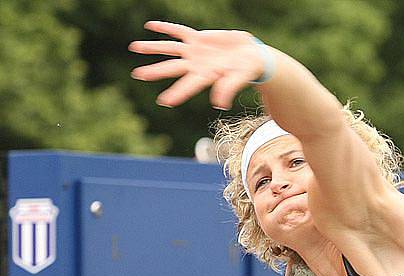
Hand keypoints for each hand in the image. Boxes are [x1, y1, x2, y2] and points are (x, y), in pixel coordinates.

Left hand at [129, 21, 266, 108]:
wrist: (252, 56)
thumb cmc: (247, 71)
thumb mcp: (239, 79)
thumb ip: (228, 89)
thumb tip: (219, 104)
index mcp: (206, 76)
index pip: (188, 86)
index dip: (177, 93)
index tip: (164, 102)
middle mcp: (197, 64)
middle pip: (171, 68)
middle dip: (154, 71)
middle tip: (137, 75)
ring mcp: (195, 51)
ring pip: (169, 48)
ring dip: (152, 48)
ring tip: (134, 47)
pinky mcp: (199, 38)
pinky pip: (178, 31)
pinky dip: (165, 28)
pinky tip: (150, 26)